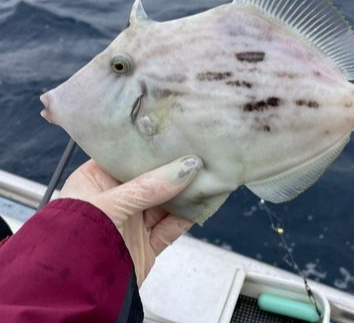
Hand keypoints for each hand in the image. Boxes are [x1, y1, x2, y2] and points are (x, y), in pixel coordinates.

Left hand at [59, 156, 201, 285]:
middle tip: (196, 152)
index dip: (150, 147)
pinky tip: (201, 203)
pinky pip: (171, 227)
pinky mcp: (145, 244)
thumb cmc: (73, 240)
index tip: (173, 135)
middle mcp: (114, 199)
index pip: (127, 157)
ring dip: (184, 192)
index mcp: (96, 180)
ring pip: (165, 202)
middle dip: (173, 169)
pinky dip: (187, 216)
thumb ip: (148, 186)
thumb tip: (186, 167)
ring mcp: (131, 222)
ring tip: (205, 175)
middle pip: (151, 178)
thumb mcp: (110, 204)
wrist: (72, 293)